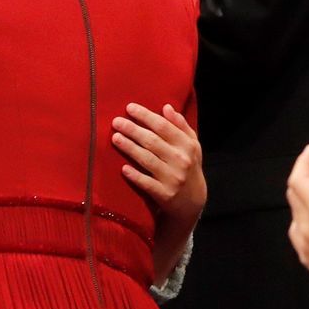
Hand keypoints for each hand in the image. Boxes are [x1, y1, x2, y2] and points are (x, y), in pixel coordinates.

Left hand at [112, 103, 205, 227]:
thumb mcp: (192, 145)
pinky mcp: (165, 194)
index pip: (164, 126)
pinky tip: (123, 168)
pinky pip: (147, 183)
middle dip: (133, 129)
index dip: (146, 116)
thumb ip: (180, 125)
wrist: (193, 202)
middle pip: (152, 141)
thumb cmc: (189, 167)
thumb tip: (166, 107)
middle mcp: (181, 160)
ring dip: (130, 148)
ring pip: (147, 159)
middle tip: (116, 121)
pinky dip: (135, 175)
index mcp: (187, 145)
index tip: (129, 108)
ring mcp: (173, 178)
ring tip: (115, 138)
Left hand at [286, 146, 308, 306]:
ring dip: (307, 193)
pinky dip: (307, 211)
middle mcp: (304, 230)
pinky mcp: (306, 257)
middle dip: (306, 174)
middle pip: (295, 192)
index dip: (304, 162)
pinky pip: (299, 226)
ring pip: (296, 209)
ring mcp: (303, 245)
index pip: (298, 180)